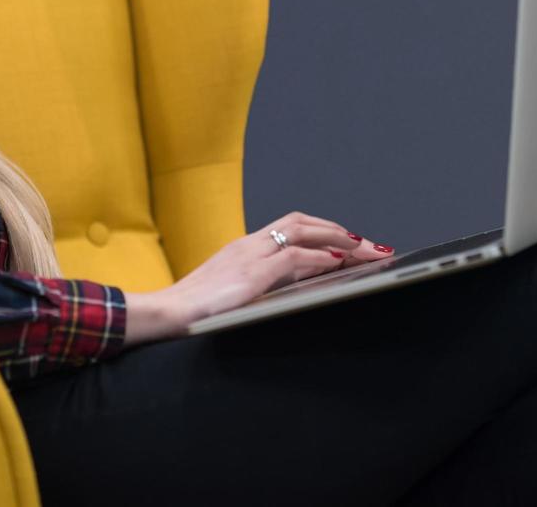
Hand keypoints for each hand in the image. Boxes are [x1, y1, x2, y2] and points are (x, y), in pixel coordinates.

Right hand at [157, 210, 394, 331]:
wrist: (166, 314)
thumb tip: (292, 287)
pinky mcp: (252, 273)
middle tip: (370, 246)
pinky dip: (320, 258)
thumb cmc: (194, 311)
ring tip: (365, 250)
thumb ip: (259, 285)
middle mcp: (249, 244)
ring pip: (302, 231)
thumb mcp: (231, 293)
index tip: (349, 245)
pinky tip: (339, 265)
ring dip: (338, 240)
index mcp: (243, 248)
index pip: (290, 227)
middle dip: (339, 231)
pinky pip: (293, 257)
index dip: (322, 232)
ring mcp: (250, 255)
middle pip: (301, 222)